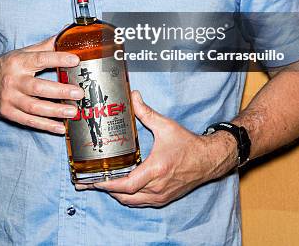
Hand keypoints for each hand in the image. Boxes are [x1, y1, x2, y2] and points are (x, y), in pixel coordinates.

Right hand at [0, 36, 83, 132]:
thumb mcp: (23, 52)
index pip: (39, 59)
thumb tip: (65, 35)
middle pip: (37, 87)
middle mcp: (13, 81)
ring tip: (73, 111)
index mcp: (18, 62)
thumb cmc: (8, 65)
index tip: (75, 60)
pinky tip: (60, 127)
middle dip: (60, 91)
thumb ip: (45, 46)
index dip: (57, 59)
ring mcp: (10, 99)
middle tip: (78, 92)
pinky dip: (45, 126)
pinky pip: (28, 121)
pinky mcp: (8, 113)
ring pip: (34, 107)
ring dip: (55, 111)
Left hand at [79, 91, 235, 206]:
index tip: (93, 181)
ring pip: (133, 202)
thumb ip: (146, 112)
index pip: (126, 185)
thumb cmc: (188, 144)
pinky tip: (122, 188)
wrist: (208, 159)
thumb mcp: (165, 126)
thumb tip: (133, 96)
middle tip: (90, 183)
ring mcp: (161, 196)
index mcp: (156, 169)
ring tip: (102, 184)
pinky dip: (129, 197)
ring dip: (117, 195)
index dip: (108, 185)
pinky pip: (142, 202)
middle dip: (106, 190)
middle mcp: (157, 187)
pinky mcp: (164, 198)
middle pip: (125, 196)